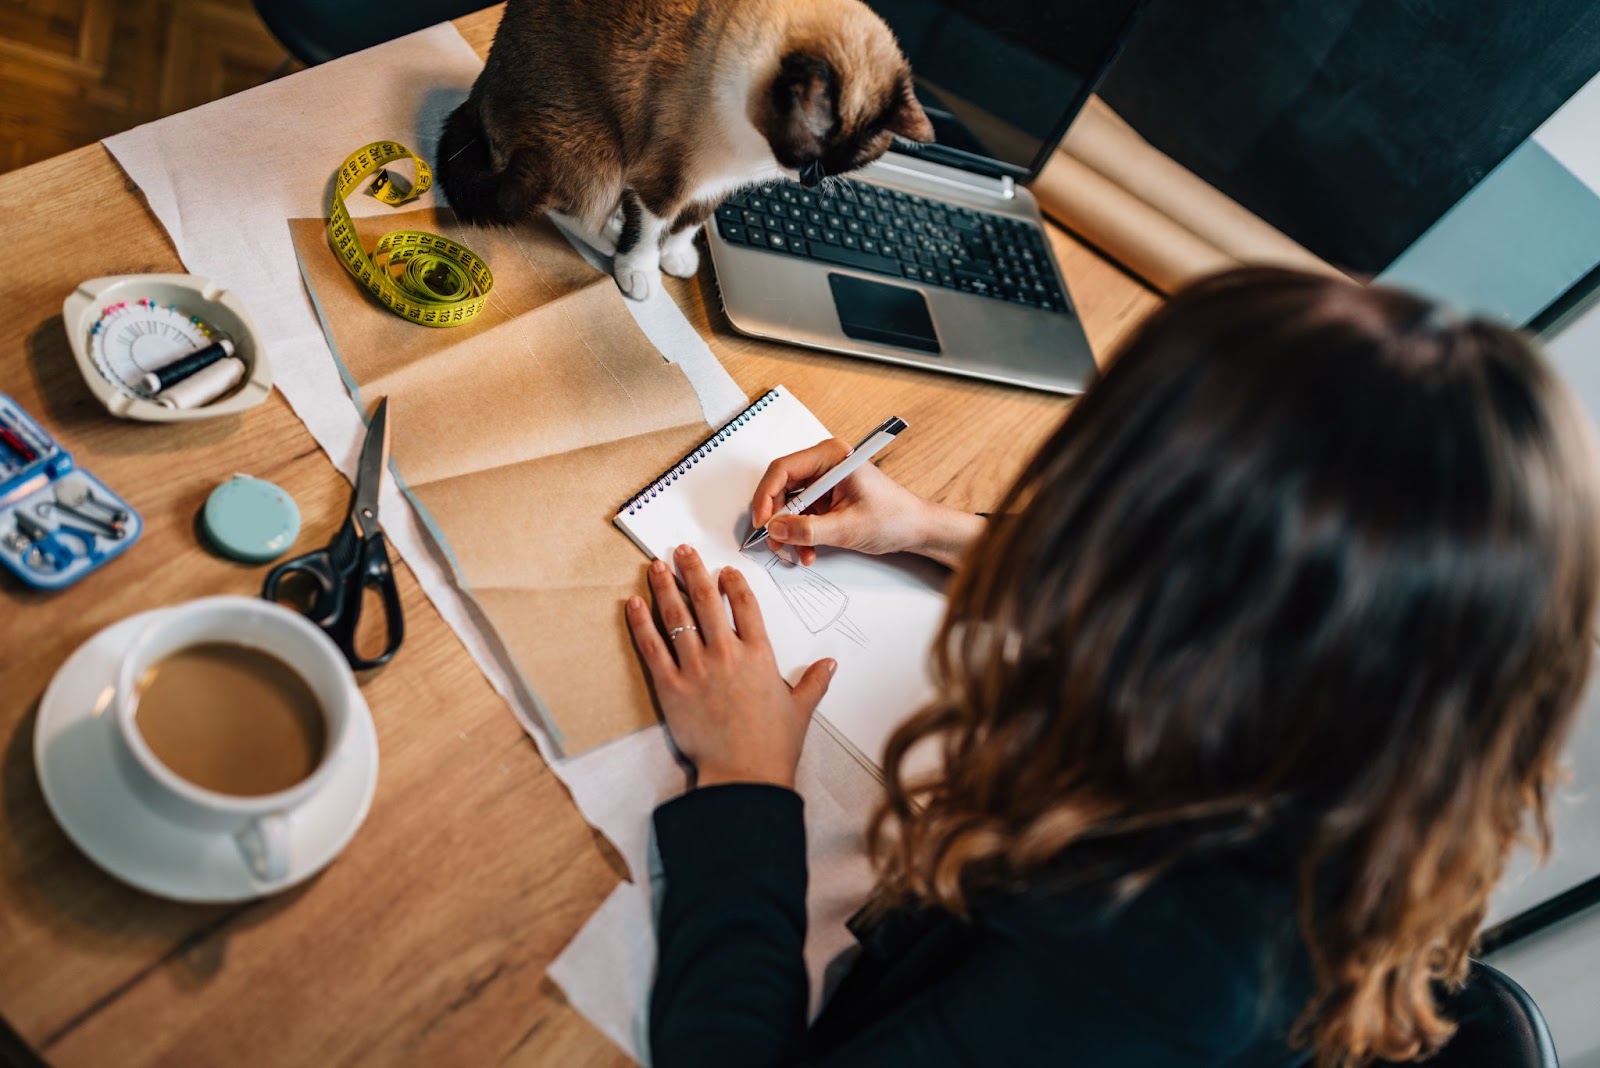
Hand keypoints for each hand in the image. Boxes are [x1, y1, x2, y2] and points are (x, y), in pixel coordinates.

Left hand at [626, 544, 835, 787]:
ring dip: (664, 587)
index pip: (744, 605)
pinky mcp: (671, 687)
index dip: (733, 583)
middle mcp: (727, 654)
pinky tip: (633, 604)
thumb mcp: (801, 709)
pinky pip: (652, 647)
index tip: (724, 571)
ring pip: (677, 617)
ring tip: (655, 566)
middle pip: (706, 600)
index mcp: (759, 655)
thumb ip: (814, 682)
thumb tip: (830, 664)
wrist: (744, 775)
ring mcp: (696, 668)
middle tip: (681, 551)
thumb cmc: (774, 746)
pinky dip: (641, 623)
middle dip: (692, 570)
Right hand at [751, 439, 986, 567]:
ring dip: (789, 531)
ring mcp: (824, 482)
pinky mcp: (826, 499)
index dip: (767, 496)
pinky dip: (800, 534)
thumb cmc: (894, 518)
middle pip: (781, 487)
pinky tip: (808, 551)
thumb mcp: (847, 527)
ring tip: (797, 551)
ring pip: (789, 504)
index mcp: (832, 457)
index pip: (783, 469)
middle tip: (776, 541)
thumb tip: (776, 529)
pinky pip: (801, 515)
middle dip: (777, 518)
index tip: (763, 522)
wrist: (916, 530)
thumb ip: (808, 529)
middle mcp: (825, 465)